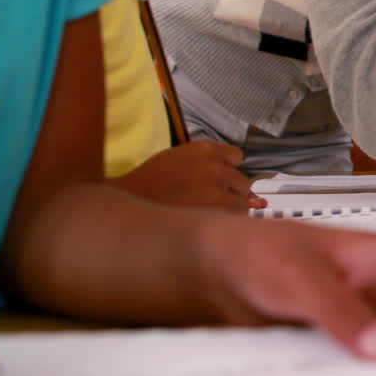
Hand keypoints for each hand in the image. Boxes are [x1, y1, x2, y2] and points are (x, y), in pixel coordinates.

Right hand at [115, 141, 264, 210]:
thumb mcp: (177, 158)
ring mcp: (220, 191)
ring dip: (232, 209)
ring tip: (210, 217)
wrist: (131, 205)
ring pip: (243, 202)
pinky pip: (238, 218)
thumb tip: (232, 174)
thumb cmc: (149, 182)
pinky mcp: (218, 213)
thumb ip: (205, 162)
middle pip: (242, 181)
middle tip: (212, 203)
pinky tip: (213, 225)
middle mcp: (217, 168)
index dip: (229, 169)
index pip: (236, 157)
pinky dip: (230, 222)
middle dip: (232, 191)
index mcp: (206, 150)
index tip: (220, 179)